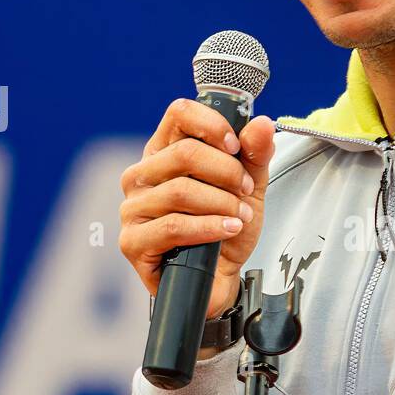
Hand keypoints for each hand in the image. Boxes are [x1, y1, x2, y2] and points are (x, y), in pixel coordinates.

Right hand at [119, 100, 275, 319]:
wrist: (220, 280)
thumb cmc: (226, 230)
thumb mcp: (248, 188)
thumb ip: (255, 155)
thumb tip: (262, 123)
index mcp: (164, 152)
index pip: (179, 114)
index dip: (212, 124)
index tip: (237, 146)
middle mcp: (141, 176)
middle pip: (184, 153)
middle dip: (226, 172)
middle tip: (244, 191)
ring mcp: (132, 209)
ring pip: (181, 191)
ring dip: (221, 204)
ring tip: (240, 216)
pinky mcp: (132, 242)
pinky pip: (174, 226)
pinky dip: (208, 227)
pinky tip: (227, 231)